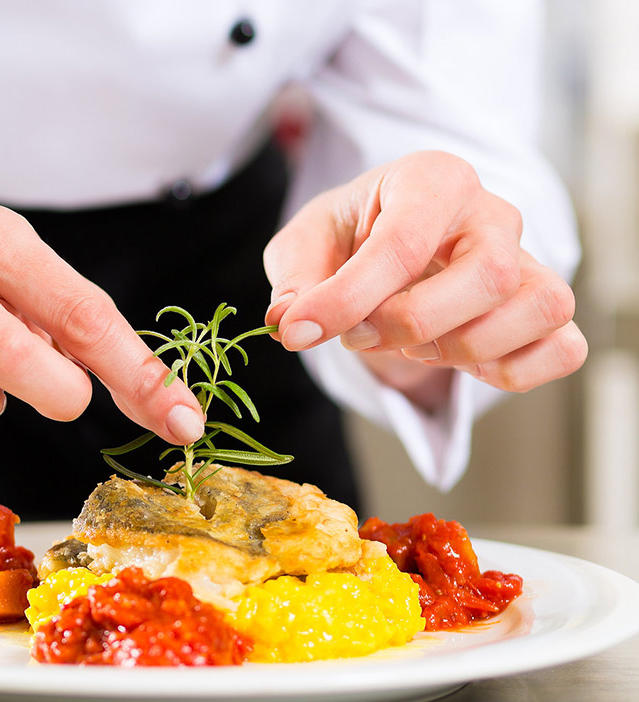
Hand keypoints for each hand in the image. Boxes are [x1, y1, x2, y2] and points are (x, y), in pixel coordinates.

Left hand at [263, 151, 586, 405]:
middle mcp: (493, 213)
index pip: (403, 243)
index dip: (347, 299)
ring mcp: (532, 260)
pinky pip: (562, 349)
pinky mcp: (547, 310)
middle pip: (489, 274)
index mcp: (432, 179)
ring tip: (410, 345)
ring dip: (463, 348)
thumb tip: (289, 323)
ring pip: (539, 308)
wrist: (387, 247)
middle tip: (359, 335)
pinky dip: (511, 372)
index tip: (299, 331)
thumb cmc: (350, 238)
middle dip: (413, 323)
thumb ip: (294, 281)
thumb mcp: (304, 246)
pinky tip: (458, 361)